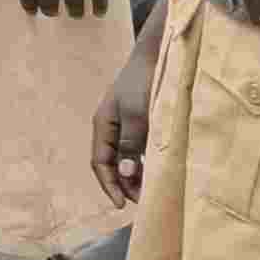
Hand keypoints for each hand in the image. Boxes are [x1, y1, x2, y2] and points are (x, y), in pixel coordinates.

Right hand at [91, 28, 158, 206]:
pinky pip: (138, 149)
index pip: (100, 163)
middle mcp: (112, 127)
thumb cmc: (145, 83)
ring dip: (134, 175)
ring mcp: (126, 124)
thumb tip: (124, 172)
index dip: (109, 185)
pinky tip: (154, 170)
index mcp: (103, 125)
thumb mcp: (137, 114)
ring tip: (148, 190)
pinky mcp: (141, 121)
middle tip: (142, 200)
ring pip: (125, 158)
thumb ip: (130, 143)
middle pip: (112, 163)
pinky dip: (143, 163)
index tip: (123, 204)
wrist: (160, 55)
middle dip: (123, 184)